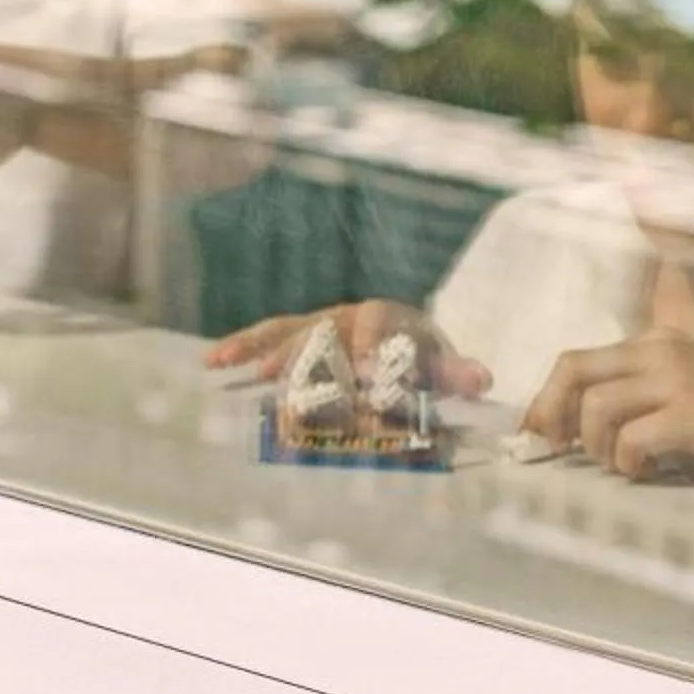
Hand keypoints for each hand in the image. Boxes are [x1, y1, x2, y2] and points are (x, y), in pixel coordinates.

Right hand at [204, 300, 491, 398]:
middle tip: (276, 377)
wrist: (411, 346)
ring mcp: (319, 324)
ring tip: (226, 362)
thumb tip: (481, 379)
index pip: (375, 328)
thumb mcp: (445, 367)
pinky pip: (267, 338)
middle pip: (319, 332)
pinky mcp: (298, 337)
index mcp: (386, 317)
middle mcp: (347, 315)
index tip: (364, 375)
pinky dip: (240, 347)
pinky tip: (212, 362)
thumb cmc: (425, 361)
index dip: (370, 349)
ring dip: (255, 347)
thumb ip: (457, 374)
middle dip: (299, 356)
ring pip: (286, 331)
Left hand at [524, 332, 693, 485]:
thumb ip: (648, 390)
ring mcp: (682, 382)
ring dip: (596, 446)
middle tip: (557, 449)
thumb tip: (585, 421)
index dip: (546, 396)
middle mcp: (664, 353)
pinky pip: (633, 440)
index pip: (576, 359)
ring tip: (621, 465)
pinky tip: (649, 472)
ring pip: (596, 408)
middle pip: (572, 372)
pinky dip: (628, 462)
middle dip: (551, 413)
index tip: (537, 429)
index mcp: (659, 343)